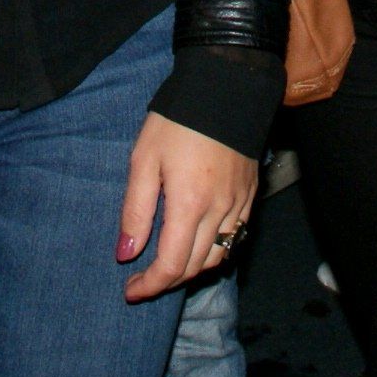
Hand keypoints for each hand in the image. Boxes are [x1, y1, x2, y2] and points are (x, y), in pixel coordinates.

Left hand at [119, 113, 256, 301]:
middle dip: (167, 282)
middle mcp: (219, 211)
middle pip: (195, 267)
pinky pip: (235, 238)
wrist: (226, 86)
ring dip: (191, 270)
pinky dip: (215, 251)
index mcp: (189, 204)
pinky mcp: (250, 195)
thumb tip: (126, 253)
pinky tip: (197, 244)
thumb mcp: (144, 159)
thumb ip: (135, 210)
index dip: (150, 285)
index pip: (172, 265)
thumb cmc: (178, 119)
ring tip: (167, 264)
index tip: (130, 290)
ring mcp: (239, 204)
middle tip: (141, 279)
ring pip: (218, 257)